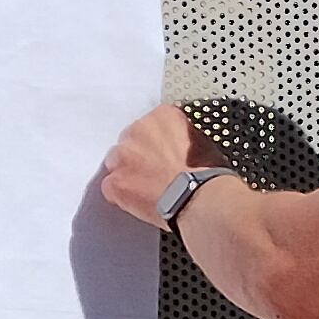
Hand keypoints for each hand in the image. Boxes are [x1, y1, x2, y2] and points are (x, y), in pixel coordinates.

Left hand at [97, 102, 220, 228]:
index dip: (155, 143)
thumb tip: (179, 146)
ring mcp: (122, 156)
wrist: (200, 198)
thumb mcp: (202, 143)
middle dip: (138, 157)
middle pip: (129, 142)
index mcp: (162, 116)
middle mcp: (138, 130)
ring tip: (148, 190)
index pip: (150, 125)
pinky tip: (140, 202)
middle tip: (155, 174)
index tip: (161, 154)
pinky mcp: (114, 181)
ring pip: (116, 163)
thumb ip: (181, 138)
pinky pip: (111, 187)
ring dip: (128, 174)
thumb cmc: (207, 175)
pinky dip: (122, 195)